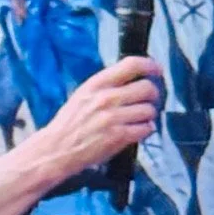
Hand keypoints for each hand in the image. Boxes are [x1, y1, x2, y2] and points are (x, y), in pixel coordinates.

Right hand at [38, 58, 160, 183]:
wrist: (56, 149)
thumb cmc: (70, 123)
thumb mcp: (83, 95)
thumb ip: (106, 86)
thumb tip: (132, 80)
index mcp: (97, 84)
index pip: (131, 65)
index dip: (150, 65)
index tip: (157, 70)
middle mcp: (106, 98)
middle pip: (146, 88)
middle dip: (153, 95)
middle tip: (150, 100)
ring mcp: (113, 117)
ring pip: (149, 110)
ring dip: (149, 115)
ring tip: (141, 119)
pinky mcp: (118, 137)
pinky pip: (146, 128)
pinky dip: (146, 130)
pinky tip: (138, 131)